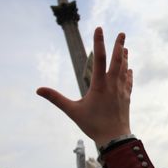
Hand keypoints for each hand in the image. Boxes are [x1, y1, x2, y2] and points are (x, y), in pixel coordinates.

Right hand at [37, 28, 132, 146]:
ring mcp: (122, 90)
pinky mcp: (127, 97)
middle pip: (118, 60)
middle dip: (119, 45)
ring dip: (125, 57)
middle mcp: (113, 84)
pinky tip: (129, 69)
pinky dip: (128, 73)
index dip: (99, 42)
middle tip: (122, 33)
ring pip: (124, 69)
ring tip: (125, 47)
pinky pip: (128, 82)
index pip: (99, 59)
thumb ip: (55, 98)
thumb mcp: (72, 111)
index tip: (99, 28)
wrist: (115, 138)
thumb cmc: (93, 125)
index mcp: (100, 85)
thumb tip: (38, 89)